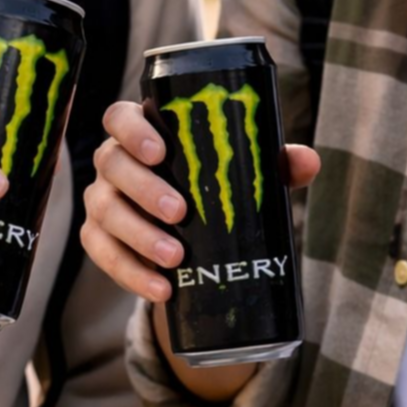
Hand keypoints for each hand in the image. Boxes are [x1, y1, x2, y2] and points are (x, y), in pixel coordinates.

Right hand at [82, 101, 320, 302]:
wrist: (192, 233)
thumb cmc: (213, 184)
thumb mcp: (241, 171)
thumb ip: (273, 163)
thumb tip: (308, 161)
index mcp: (141, 132)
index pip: (120, 117)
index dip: (132, 131)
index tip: (160, 152)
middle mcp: (113, 161)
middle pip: (111, 164)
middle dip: (143, 188)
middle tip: (180, 211)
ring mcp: (101, 199)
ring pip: (104, 211)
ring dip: (138, 235)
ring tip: (175, 256)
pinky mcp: (99, 239)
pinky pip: (102, 254)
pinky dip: (130, 273)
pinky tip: (160, 289)